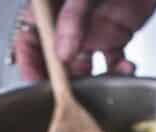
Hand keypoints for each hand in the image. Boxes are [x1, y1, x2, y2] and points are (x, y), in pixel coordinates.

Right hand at [13, 0, 155, 81]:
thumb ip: (72, 18)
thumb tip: (63, 54)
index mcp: (50, 8)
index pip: (29, 41)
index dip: (29, 67)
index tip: (36, 88)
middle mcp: (69, 23)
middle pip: (55, 62)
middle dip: (62, 83)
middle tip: (70, 98)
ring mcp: (91, 31)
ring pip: (85, 68)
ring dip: (94, 81)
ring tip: (103, 84)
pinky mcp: (116, 36)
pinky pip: (113, 62)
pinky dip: (120, 72)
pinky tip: (127, 68)